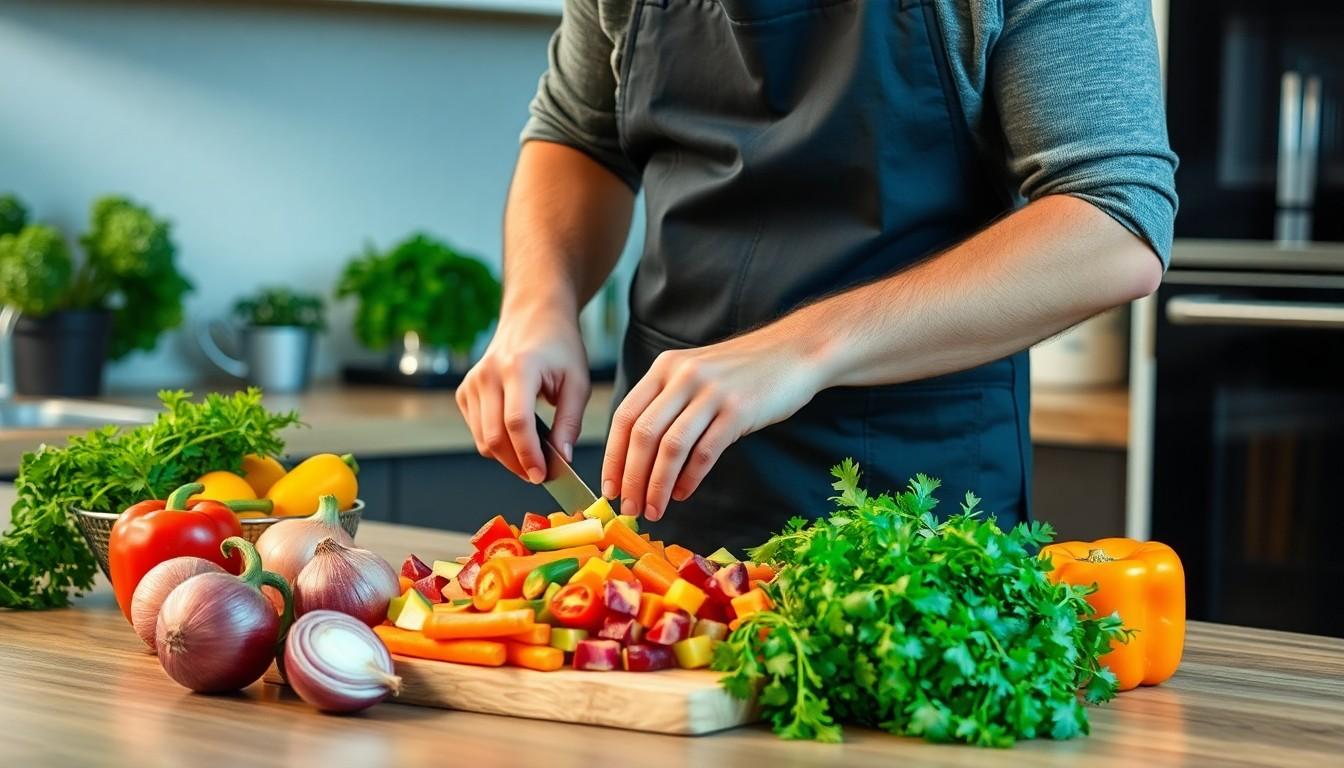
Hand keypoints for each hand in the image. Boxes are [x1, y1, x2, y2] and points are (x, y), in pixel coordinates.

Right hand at [458, 307, 589, 482]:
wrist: (533, 316)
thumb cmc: (559, 347)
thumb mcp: (577, 381)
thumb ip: (570, 422)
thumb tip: (563, 459)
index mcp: (518, 368)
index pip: (516, 423)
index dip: (528, 455)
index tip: (542, 476)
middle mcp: (488, 374)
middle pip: (494, 437)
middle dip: (517, 464)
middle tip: (540, 475)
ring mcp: (472, 382)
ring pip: (482, 439)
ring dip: (507, 458)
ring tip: (533, 458)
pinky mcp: (465, 391)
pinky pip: (477, 431)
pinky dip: (496, 443)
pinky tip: (517, 438)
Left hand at [602, 327, 828, 520]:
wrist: (796, 351)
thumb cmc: (744, 372)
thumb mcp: (696, 374)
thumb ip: (668, 403)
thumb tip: (637, 457)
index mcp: (665, 368)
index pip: (625, 417)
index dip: (613, 457)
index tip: (609, 488)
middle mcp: (683, 376)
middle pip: (643, 435)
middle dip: (632, 477)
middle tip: (629, 507)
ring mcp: (711, 392)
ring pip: (670, 447)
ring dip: (657, 485)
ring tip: (654, 509)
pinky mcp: (739, 410)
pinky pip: (705, 452)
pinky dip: (690, 478)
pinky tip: (684, 493)